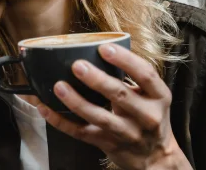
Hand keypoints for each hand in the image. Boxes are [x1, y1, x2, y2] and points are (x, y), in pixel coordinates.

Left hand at [38, 45, 191, 169]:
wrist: (155, 156)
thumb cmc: (149, 117)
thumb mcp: (153, 96)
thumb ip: (133, 76)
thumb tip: (101, 48)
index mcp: (159, 96)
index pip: (145, 75)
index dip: (125, 60)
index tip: (105, 48)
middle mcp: (146, 116)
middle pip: (120, 96)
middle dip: (97, 80)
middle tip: (78, 65)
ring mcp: (127, 133)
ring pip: (100, 117)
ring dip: (77, 102)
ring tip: (60, 86)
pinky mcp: (108, 144)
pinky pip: (81, 133)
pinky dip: (61, 121)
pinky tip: (46, 109)